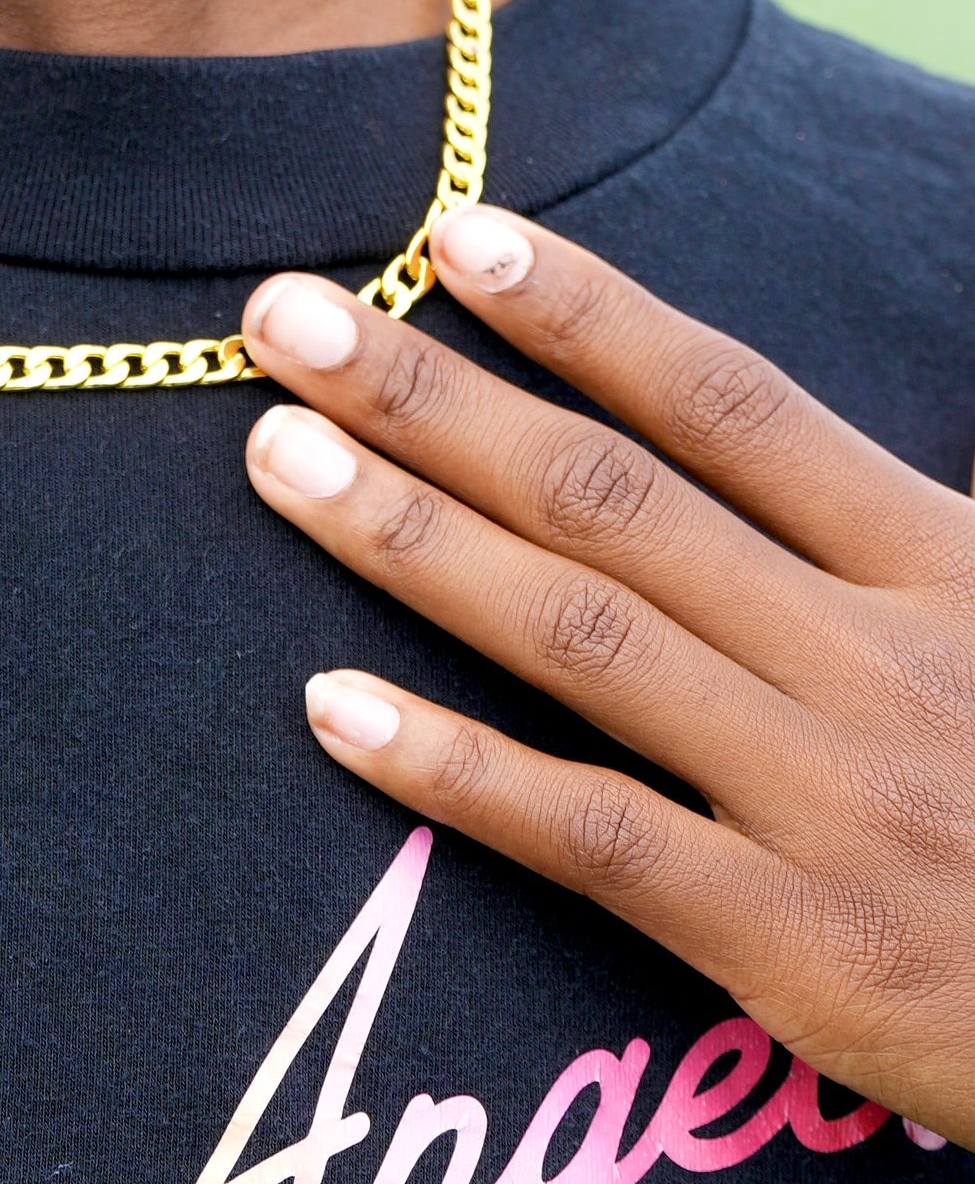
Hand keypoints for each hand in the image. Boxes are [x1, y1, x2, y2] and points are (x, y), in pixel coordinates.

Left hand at [240, 210, 974, 1141]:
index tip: (453, 234)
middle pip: (617, 501)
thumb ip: (879, 524)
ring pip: (583, 640)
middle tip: (283, 318)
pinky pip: (595, 837)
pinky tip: (331, 707)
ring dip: (412, 538)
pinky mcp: (795, 949)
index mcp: (940, 564)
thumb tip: (725, 415)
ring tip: (275, 456)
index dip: (589, 314)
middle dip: (435, 396)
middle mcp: (875, 663)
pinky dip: (455, 769)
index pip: (732, 406)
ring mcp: (830, 803)